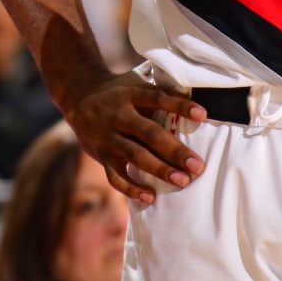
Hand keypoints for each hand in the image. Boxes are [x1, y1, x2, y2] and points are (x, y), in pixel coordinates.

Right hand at [60, 68, 207, 204]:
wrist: (78, 96)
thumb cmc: (119, 91)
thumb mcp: (135, 83)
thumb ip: (159, 93)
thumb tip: (196, 106)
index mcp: (130, 94)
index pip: (157, 98)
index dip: (180, 105)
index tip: (203, 115)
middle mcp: (119, 115)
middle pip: (149, 134)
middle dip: (175, 151)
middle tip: (198, 165)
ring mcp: (108, 137)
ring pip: (135, 156)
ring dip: (160, 170)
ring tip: (183, 181)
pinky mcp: (101, 155)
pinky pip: (115, 176)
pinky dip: (132, 188)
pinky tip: (151, 196)